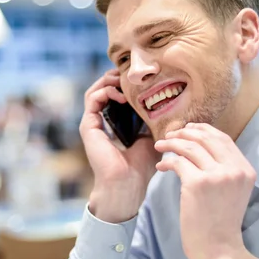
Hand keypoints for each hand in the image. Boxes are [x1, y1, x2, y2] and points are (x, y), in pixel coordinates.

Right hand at [80, 69, 159, 222]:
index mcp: (116, 122)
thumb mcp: (153, 136)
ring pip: (95, 90)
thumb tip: (170, 101)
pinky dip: (105, 91)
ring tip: (125, 82)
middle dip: (117, 77)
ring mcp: (93, 123)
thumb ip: (156, 119)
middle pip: (104, 88)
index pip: (116, 94)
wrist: (128, 184)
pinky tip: (121, 95)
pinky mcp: (88, 126)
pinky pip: (92, 99)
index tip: (142, 78)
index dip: (126, 82)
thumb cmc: (141, 166)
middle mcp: (102, 121)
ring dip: (110, 81)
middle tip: (132, 75)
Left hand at [154, 123, 258, 258]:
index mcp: (246, 170)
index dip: (204, 130)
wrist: (218, 248)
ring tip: (160, 146)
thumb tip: (199, 147)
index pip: (224, 139)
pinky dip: (167, 161)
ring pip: (190, 147)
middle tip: (171, 135)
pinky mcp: (197, 183)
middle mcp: (234, 169)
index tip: (189, 128)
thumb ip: (224, 169)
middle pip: (207, 138)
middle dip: (186, 132)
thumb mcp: (234, 191)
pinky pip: (178, 162)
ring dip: (172, 143)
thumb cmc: (221, 223)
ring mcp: (217, 175)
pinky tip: (161, 166)